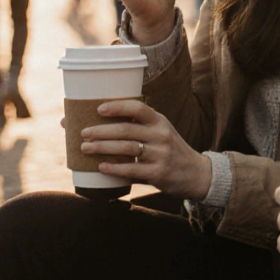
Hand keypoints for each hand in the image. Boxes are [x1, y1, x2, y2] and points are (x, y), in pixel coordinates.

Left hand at [81, 99, 211, 200]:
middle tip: (83, 132)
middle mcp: (161, 135)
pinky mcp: (159, 173)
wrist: (196, 173)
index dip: (118, 106)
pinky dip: (114, 168)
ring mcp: (161, 154)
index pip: (138, 108)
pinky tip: (101, 167)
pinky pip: (132, 169)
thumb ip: (139, 127)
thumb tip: (101, 123)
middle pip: (126, 129)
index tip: (98, 109)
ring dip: (103, 147)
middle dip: (101, 131)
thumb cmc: (170, 150)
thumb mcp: (161, 132)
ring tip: (85, 148)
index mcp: (160, 121)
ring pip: (127, 148)